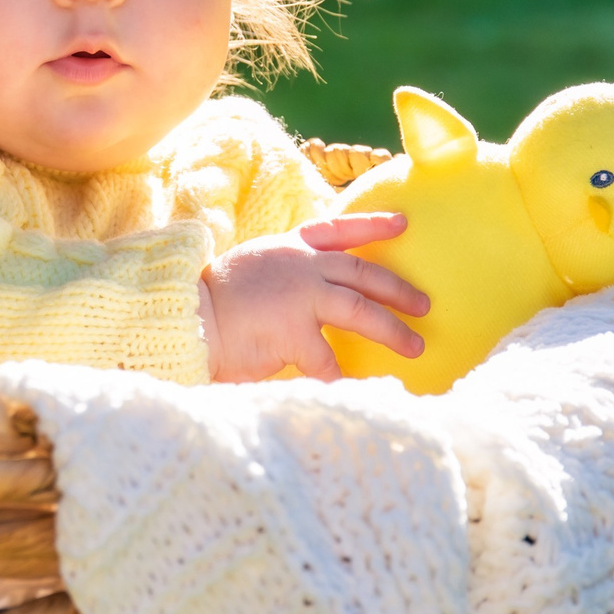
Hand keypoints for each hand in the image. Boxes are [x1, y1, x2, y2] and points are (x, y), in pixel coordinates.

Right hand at [198, 213, 429, 383]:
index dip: (374, 224)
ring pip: (360, 310)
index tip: (404, 223)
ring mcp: (300, 296)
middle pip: (364, 273)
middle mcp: (302, 266)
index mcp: (291, 247)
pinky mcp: (293, 331)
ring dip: (392, 329)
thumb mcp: (256, 267)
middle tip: (424, 304)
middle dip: (398, 288)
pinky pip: (328, 361)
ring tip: (414, 346)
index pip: (341, 229)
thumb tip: (316, 288)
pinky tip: (357, 390)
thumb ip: (287, 272)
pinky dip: (343, 377)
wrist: (189, 316)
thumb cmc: (216, 300)